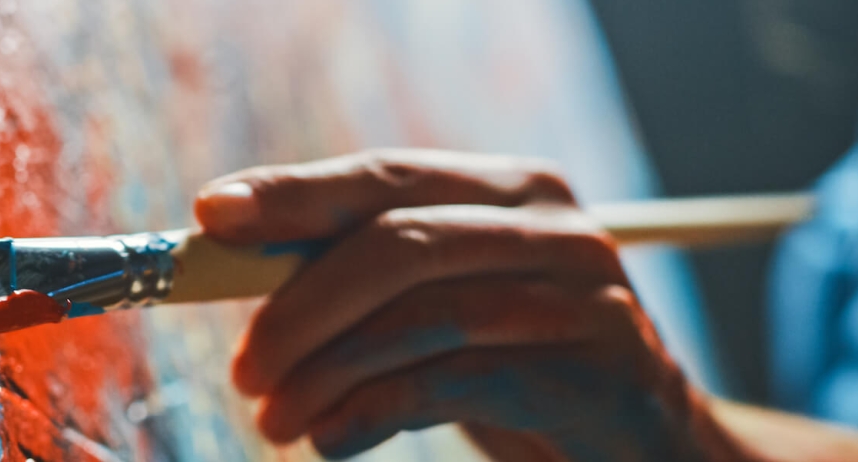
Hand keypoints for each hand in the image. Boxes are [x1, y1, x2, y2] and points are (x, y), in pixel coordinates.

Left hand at [195, 150, 749, 460]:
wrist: (646, 446)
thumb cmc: (521, 371)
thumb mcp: (442, 313)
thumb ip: (364, 281)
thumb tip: (231, 259)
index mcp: (512, 190)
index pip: (386, 175)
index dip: (293, 194)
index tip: (211, 217)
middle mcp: (555, 225)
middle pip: (397, 242)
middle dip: (299, 305)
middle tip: (243, 368)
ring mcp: (586, 295)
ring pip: (420, 315)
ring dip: (327, 371)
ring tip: (275, 418)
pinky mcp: (601, 369)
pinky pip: (457, 379)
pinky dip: (374, 410)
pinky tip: (333, 435)